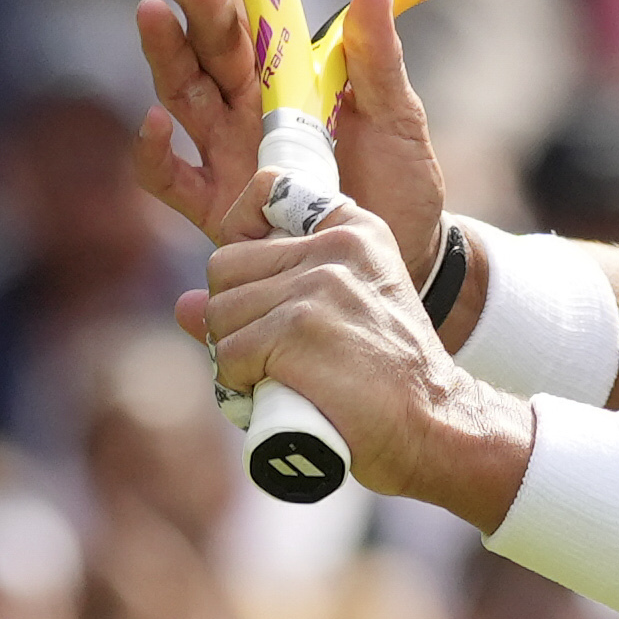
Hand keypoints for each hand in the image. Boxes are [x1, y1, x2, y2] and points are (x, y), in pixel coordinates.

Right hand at [128, 0, 448, 276]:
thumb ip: (377, 60)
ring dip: (165, 56)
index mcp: (287, 79)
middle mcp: (248, 111)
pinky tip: (152, 122)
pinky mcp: (219, 208)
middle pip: (206, 50)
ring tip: (152, 14)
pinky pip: (172, 178)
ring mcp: (229, 156)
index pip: (240, 21)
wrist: (407, 258)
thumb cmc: (401, 184)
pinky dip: (153, 151)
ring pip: (183, 97)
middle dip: (188, 8)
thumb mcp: (397, 118)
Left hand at [186, 200, 531, 523]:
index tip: (265, 290)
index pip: (267, 192)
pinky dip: (240, 387)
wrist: (435, 426)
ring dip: (235, 358)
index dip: (247, 246)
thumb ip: (272, 292)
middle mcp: (335, 249)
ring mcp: (316, 288)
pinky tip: (276, 396)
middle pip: (224, 268)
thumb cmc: (389, 380)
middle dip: (234, 318)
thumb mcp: (346, 314)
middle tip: (272, 356)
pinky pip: (227, 355)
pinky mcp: (297, 332)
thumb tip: (183, 306)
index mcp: (353, 232)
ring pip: (218, 315)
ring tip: (277, 379)